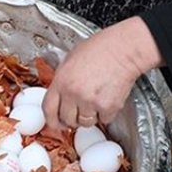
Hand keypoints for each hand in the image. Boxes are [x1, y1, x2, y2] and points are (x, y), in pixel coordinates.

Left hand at [43, 17, 162, 129]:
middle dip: (72, 117)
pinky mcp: (108, 107)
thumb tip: (58, 96)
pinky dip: (105, 114)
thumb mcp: (70, 60)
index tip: (56, 122)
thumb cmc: (100, 49)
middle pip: (67, 120)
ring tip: (95, 100)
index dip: (51, 119)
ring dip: (89, 116)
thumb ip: (62, 81)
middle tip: (79, 108)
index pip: (48, 110)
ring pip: (85, 123)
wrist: (123, 49)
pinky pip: (103, 120)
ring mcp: (91, 102)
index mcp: (61, 81)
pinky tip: (106, 98)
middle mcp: (74, 94)